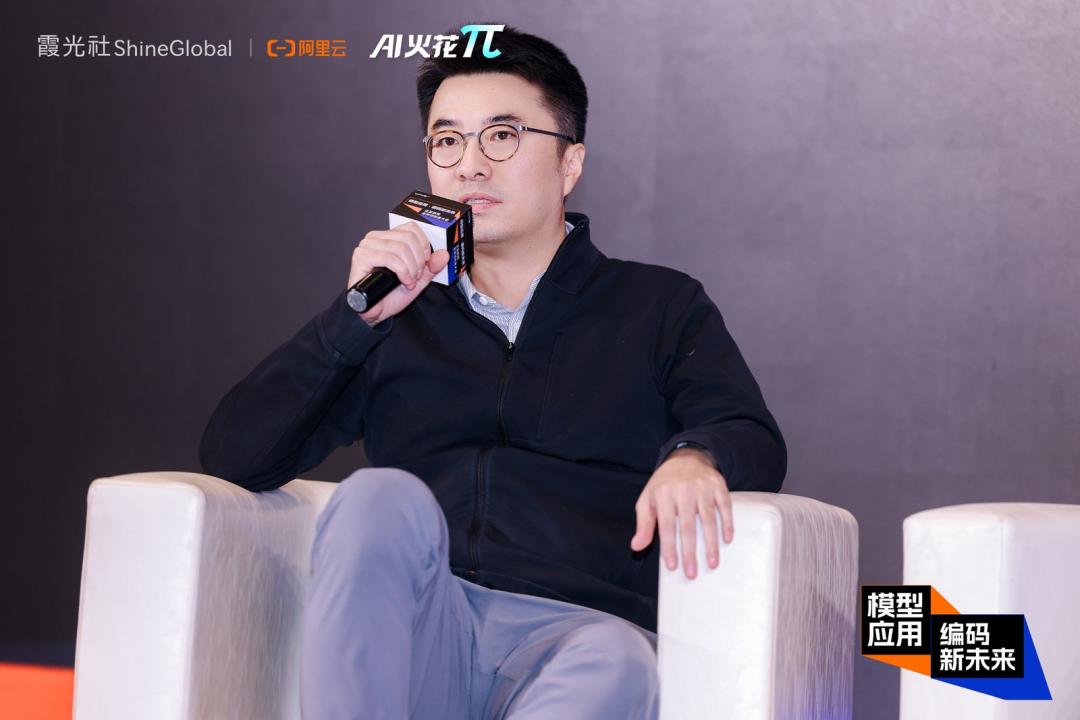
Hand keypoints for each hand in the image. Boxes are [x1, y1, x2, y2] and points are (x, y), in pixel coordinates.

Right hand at [348, 221, 449, 325]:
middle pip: (408, 238)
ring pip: (400, 248)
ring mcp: (366, 246)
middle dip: (418, 260)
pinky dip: (402, 271)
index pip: (411, 228)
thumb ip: (431, 267)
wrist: (374, 312)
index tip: (425, 262)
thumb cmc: (390, 295)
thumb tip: (444, 254)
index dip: (424, 245)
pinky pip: (389, 257)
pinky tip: (403, 281)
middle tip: (416, 276)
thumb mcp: (418, 280)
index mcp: (388, 238)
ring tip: (409, 281)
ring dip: (411, 268)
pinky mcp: (361, 257)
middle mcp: (376, 238)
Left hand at [629, 446, 732, 579]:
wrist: (686, 457)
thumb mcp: (647, 500)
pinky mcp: (718, 485)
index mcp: (663, 494)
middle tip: (692, 573)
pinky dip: (727, 523)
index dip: (669, 547)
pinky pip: (725, 506)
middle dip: (690, 552)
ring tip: (712, 563)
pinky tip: (727, 540)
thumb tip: (636, 546)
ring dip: (711, 544)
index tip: (673, 567)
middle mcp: (683, 490)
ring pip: (708, 519)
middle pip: (687, 526)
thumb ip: (644, 524)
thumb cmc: (664, 485)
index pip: (666, 526)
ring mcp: (703, 487)